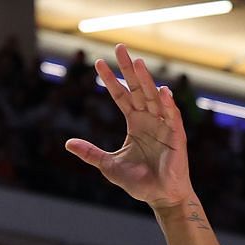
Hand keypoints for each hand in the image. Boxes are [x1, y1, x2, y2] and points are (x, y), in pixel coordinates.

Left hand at [65, 44, 192, 210]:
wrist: (160, 197)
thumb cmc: (138, 182)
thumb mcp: (108, 165)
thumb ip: (90, 153)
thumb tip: (67, 143)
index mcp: (135, 122)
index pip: (120, 96)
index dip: (110, 80)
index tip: (98, 63)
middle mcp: (149, 119)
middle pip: (137, 89)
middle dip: (128, 69)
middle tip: (120, 48)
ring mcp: (163, 125)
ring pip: (153, 97)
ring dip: (146, 80)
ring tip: (137, 63)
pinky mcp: (176, 136)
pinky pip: (172, 116)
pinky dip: (168, 104)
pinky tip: (162, 91)